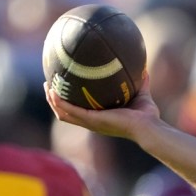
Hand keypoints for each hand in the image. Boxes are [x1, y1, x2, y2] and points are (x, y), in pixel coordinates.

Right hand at [44, 73, 161, 140]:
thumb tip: (145, 70)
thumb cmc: (147, 116)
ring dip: (52, 101)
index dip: (69, 101)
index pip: (79, 111)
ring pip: (63, 113)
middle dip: (55, 100)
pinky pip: (70, 111)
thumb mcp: (141, 94)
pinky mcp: (92, 120)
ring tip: (47, 86)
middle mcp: (92, 122)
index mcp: (100, 118)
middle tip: (49, 85)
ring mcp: (91, 122)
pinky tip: (53, 92)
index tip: (64, 87)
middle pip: (66, 113)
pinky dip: (60, 103)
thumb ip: (142, 83)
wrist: (148, 126)